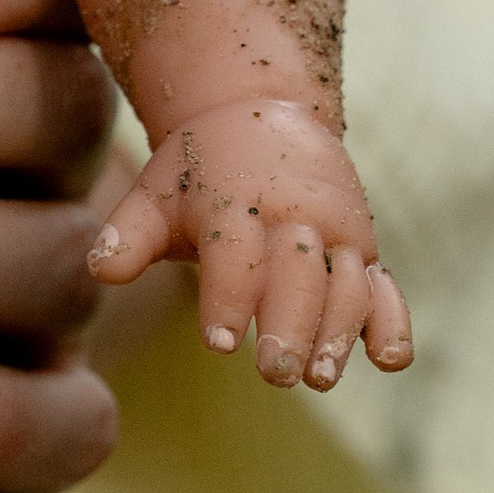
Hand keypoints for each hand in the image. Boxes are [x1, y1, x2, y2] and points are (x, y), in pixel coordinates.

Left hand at [89, 96, 412, 389]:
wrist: (262, 114)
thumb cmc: (197, 171)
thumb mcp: (155, 191)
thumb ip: (130, 232)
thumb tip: (101, 269)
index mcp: (236, 201)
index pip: (236, 253)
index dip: (230, 297)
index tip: (221, 344)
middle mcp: (295, 215)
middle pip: (298, 274)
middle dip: (289, 325)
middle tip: (276, 373)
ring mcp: (337, 232)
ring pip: (345, 284)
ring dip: (338, 331)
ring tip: (321, 378)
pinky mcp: (364, 249)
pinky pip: (384, 286)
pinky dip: (392, 320)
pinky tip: (390, 360)